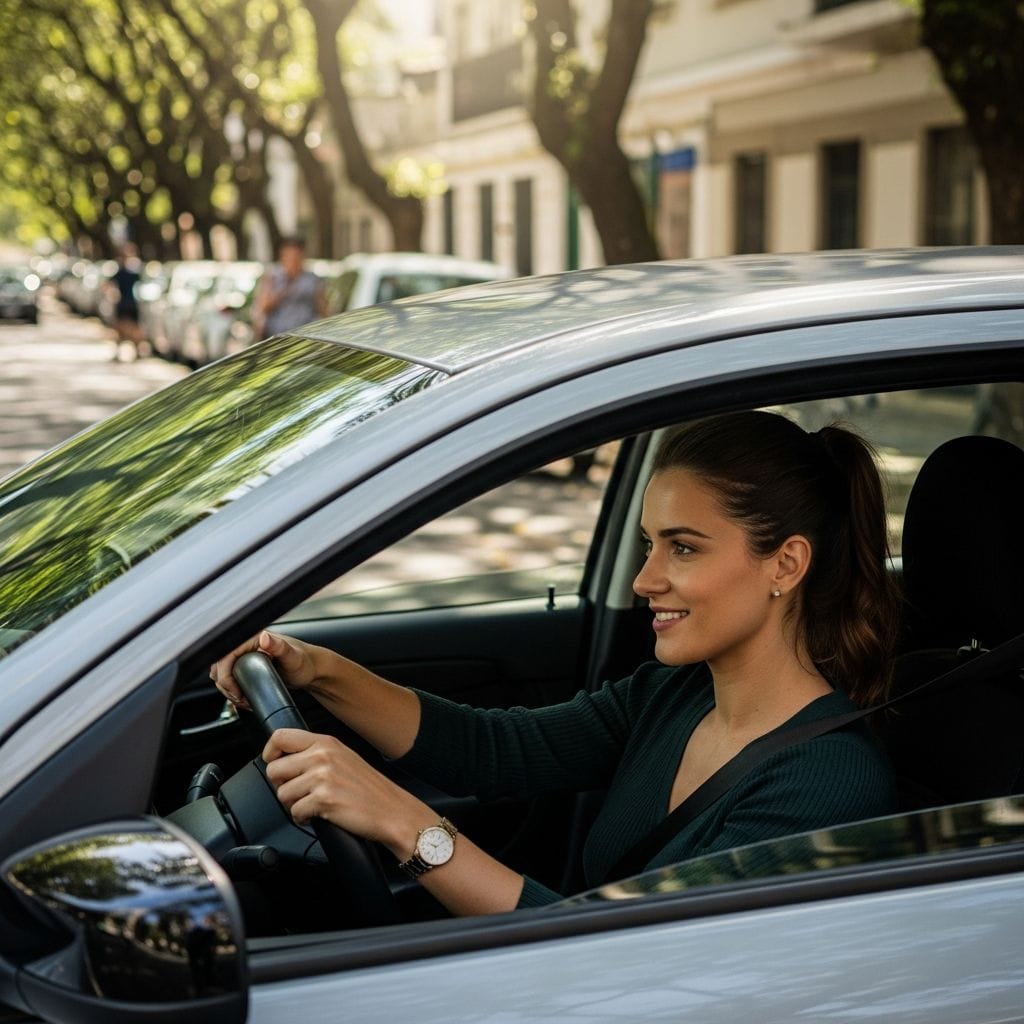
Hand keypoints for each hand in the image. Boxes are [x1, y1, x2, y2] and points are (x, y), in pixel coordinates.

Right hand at [209, 630, 321, 709]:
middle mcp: (247, 645)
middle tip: (240, 698)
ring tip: (243, 700)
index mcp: (253, 638)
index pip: (224, 654)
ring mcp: (245, 657)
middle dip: (225, 686)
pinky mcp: (246, 668)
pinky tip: (244, 699)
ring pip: (222, 674)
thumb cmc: (305, 661)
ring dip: (228, 690)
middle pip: (219, 666)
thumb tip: (264, 636)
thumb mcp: (292, 656)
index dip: (224, 675)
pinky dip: (233, 691)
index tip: (235, 691)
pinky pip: (230, 679)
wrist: (311, 670)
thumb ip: (279, 646)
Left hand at [262, 728, 418, 848]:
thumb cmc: (369, 788)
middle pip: (274, 769)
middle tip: (298, 792)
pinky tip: (318, 815)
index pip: (280, 737)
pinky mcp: (324, 799)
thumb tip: (284, 760)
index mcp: (326, 742)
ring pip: (282, 793)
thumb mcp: (343, 757)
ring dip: (293, 804)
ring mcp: (323, 777)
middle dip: (282, 786)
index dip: (270, 753)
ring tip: (312, 805)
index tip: (275, 764)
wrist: (392, 810)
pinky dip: (303, 819)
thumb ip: (316, 752)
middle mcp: (322, 755)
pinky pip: (294, 812)